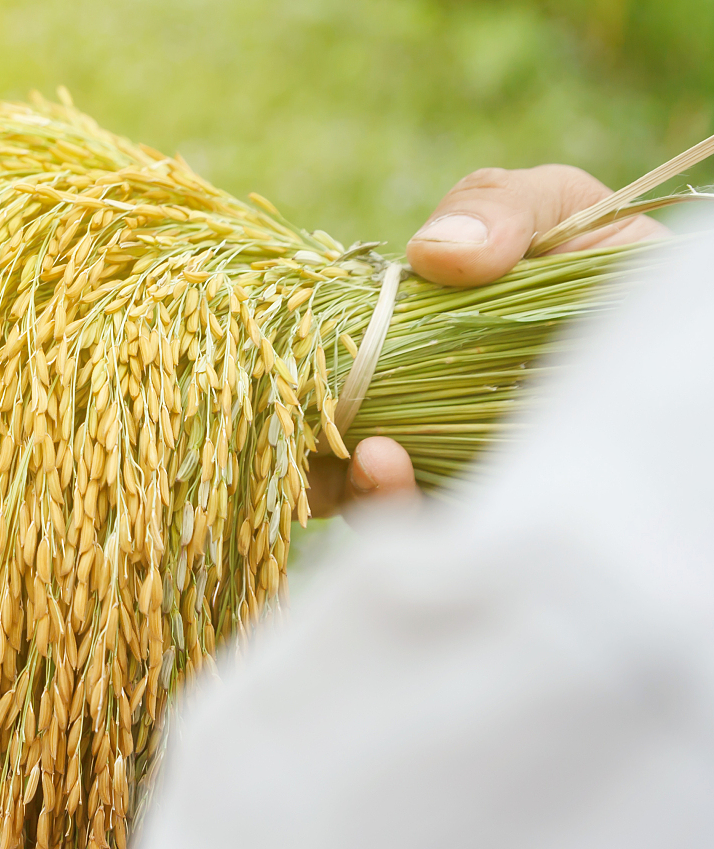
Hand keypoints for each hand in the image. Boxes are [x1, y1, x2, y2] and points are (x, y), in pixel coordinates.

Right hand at [306, 163, 667, 520]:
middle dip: (298, 453)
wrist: (686, 327)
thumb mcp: (554, 209)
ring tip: (372, 459)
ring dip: (348, 489)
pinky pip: (424, 537)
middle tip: (301, 439)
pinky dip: (393, 513)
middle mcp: (411, 414)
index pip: (317, 373)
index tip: (279, 379)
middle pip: (322, 448)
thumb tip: (432, 253)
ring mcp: (447, 469)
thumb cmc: (612, 258)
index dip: (286, 383)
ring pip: (362, 502)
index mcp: (401, 346)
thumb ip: (494, 206)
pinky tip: (393, 476)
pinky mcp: (490, 515)